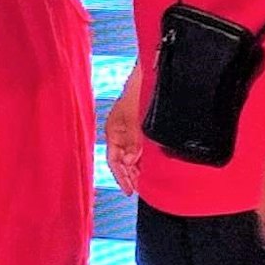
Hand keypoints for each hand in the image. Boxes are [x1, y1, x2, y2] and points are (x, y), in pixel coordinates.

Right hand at [104, 69, 143, 195]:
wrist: (150, 73)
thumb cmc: (139, 92)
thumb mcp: (136, 120)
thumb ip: (132, 142)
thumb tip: (129, 162)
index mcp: (113, 130)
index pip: (114, 161)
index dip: (121, 177)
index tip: (130, 191)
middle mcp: (120, 132)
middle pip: (122, 160)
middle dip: (130, 175)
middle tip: (140, 189)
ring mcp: (130, 130)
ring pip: (132, 155)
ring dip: (138, 168)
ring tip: (146, 182)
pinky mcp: (141, 127)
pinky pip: (140, 148)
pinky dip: (144, 158)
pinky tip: (151, 166)